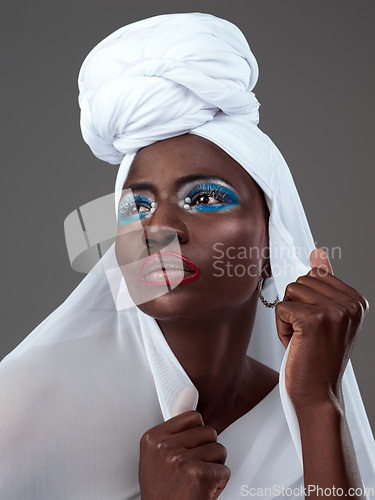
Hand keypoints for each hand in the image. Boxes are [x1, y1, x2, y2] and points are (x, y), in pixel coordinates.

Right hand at [139, 410, 230, 499]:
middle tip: (191, 472)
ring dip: (214, 467)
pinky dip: (219, 483)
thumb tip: (189, 389)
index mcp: (152, 438)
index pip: (193, 417)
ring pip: (219, 449)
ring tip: (196, 482)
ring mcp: (180, 460)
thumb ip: (176, 424)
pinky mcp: (198, 475)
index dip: (195, 437)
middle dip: (207, 451)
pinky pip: (224, 469)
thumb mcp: (160, 455)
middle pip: (209, 431)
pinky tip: (203, 492)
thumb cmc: (164, 490)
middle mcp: (164, 447)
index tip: (186, 453)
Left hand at [275, 248, 368, 408]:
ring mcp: (334, 311)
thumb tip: (317, 252)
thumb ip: (325, 283)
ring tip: (302, 339)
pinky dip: (281, 327)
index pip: (315, 276)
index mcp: (356, 300)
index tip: (317, 327)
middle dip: (296, 308)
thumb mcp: (327, 317)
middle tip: (308, 335)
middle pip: (301, 281)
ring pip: (290, 291)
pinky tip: (296, 344)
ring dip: (288, 317)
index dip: (307, 301)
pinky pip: (281, 307)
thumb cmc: (320, 359)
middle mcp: (350, 303)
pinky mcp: (313, 320)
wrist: (318, 395)